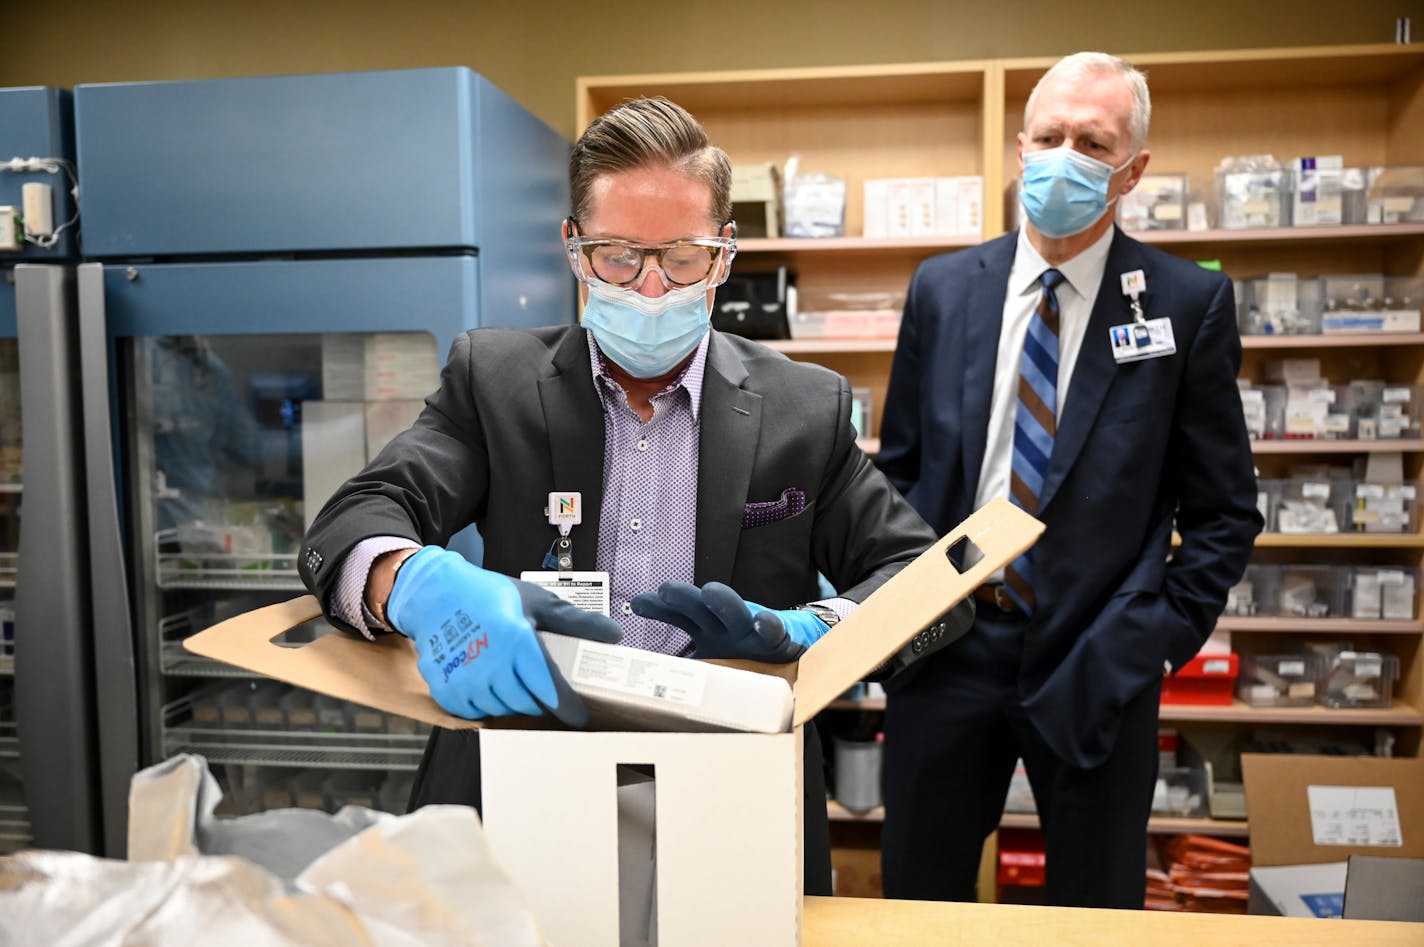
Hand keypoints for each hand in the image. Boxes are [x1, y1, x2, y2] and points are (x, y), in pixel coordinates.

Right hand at [386, 546, 621, 725]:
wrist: (437, 594)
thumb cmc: (489, 596)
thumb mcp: (537, 602)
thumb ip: (576, 622)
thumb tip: (613, 634)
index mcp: (517, 641)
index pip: (550, 689)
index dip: (568, 708)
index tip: (579, 716)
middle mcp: (490, 664)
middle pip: (527, 704)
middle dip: (541, 703)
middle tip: (544, 693)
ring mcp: (465, 680)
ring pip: (502, 710)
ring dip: (514, 703)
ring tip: (516, 684)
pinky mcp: (446, 689)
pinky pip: (475, 713)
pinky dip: (487, 705)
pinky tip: (491, 687)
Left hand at [629, 581, 829, 662]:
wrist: (795, 652)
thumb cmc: (748, 657)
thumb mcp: (711, 662)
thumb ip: (684, 669)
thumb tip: (645, 683)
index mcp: (708, 629)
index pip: (678, 614)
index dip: (659, 608)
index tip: (637, 603)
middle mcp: (726, 626)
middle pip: (701, 608)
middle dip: (683, 597)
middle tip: (666, 589)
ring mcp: (751, 632)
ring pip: (734, 613)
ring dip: (723, 602)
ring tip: (710, 592)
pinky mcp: (779, 641)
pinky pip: (773, 634)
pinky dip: (767, 627)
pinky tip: (761, 622)